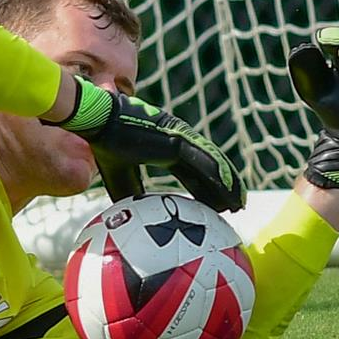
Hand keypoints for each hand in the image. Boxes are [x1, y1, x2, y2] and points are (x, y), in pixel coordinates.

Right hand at [54, 80, 244, 211]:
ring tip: (239, 203)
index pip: (192, 172)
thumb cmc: (105, 143)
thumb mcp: (119, 176)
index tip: (215, 205)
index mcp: (166, 148)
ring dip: (228, 185)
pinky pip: (204, 163)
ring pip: (212, 165)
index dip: (206, 188)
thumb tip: (130, 216)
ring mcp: (181, 140)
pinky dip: (219, 178)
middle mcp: (178, 142)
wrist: (99, 121)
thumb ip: (130, 192)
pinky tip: (230, 191)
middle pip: (208, 168)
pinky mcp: (179, 141)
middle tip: (235, 206)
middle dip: (223, 188)